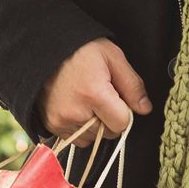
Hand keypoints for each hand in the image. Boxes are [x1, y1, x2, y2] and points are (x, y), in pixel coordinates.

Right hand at [38, 38, 153, 145]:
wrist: (43, 48)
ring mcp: (61, 120)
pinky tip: (77, 108)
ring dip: (95, 125)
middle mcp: (75, 111)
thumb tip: (145, 108)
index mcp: (94, 94)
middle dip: (110, 119)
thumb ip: (132, 85)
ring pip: (93, 138)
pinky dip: (81, 128)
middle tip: (101, 97)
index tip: (117, 99)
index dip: (125, 112)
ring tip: (86, 101)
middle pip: (108, 133)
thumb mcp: (113, 57)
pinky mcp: (51, 124)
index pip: (122, 123)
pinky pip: (76, 139)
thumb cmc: (80, 49)